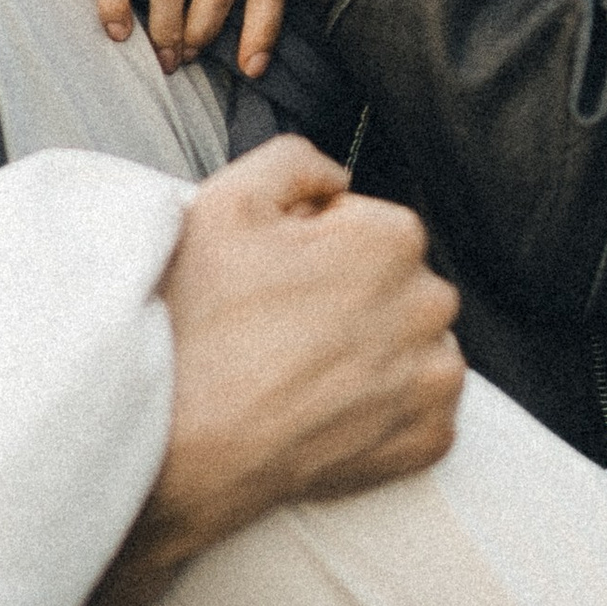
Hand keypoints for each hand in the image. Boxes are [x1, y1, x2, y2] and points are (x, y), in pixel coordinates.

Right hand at [25, 142, 463, 605]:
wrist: (174, 443)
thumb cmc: (194, 318)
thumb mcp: (224, 200)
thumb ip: (296, 162)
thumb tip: (337, 180)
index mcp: (392, 239)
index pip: (365, 224)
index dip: (312, 246)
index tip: (271, 277)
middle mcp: (430, 307)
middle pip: (395, 284)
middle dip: (351, 295)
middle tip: (279, 325)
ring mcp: (432, 381)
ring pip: (415, 345)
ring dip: (374, 350)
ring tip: (300, 370)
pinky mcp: (427, 442)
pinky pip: (421, 411)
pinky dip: (383, 409)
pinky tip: (324, 408)